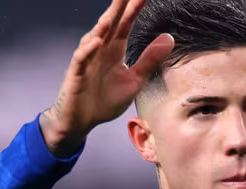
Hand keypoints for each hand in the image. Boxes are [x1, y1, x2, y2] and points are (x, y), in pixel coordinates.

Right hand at [40, 0, 173, 155]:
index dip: (134, 9)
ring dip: (103, 25)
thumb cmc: (104, 100)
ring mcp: (87, 61)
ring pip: (94, 38)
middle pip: (110, 24)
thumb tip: (169, 38)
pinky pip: (81, 59)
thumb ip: (149, 59)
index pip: (126, 25)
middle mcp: (100, 51)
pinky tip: (97, 41)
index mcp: (114, 50)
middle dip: (118, 7)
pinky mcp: (76, 75)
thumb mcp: (134, 80)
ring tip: (114, 11)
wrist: (82, 121)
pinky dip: (88, 50)